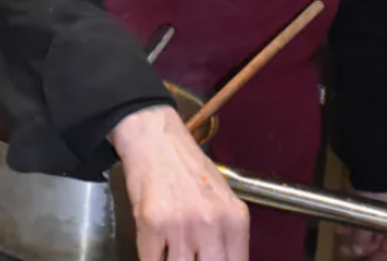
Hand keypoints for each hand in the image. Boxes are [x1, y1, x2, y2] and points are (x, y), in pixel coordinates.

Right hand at [109, 105, 249, 259]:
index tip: (210, 260)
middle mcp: (211, 222)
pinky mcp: (151, 224)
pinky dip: (152, 258)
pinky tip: (156, 246)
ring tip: (172, 250)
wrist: (155, 138)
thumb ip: (227, 236)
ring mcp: (181, 225)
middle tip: (190, 255)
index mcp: (234, 217)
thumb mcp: (221, 198)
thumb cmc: (187, 166)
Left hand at [335, 190, 386, 260]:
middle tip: (344, 251)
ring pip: (364, 231)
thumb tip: (356, 252)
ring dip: (352, 236)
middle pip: (375, 242)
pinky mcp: (365, 202)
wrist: (371, 167)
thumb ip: (363, 238)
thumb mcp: (370, 218)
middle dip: (360, 249)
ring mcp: (376, 212)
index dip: (378, 259)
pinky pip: (358, 219)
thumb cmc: (376, 193)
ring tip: (339, 236)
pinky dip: (349, 224)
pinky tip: (339, 225)